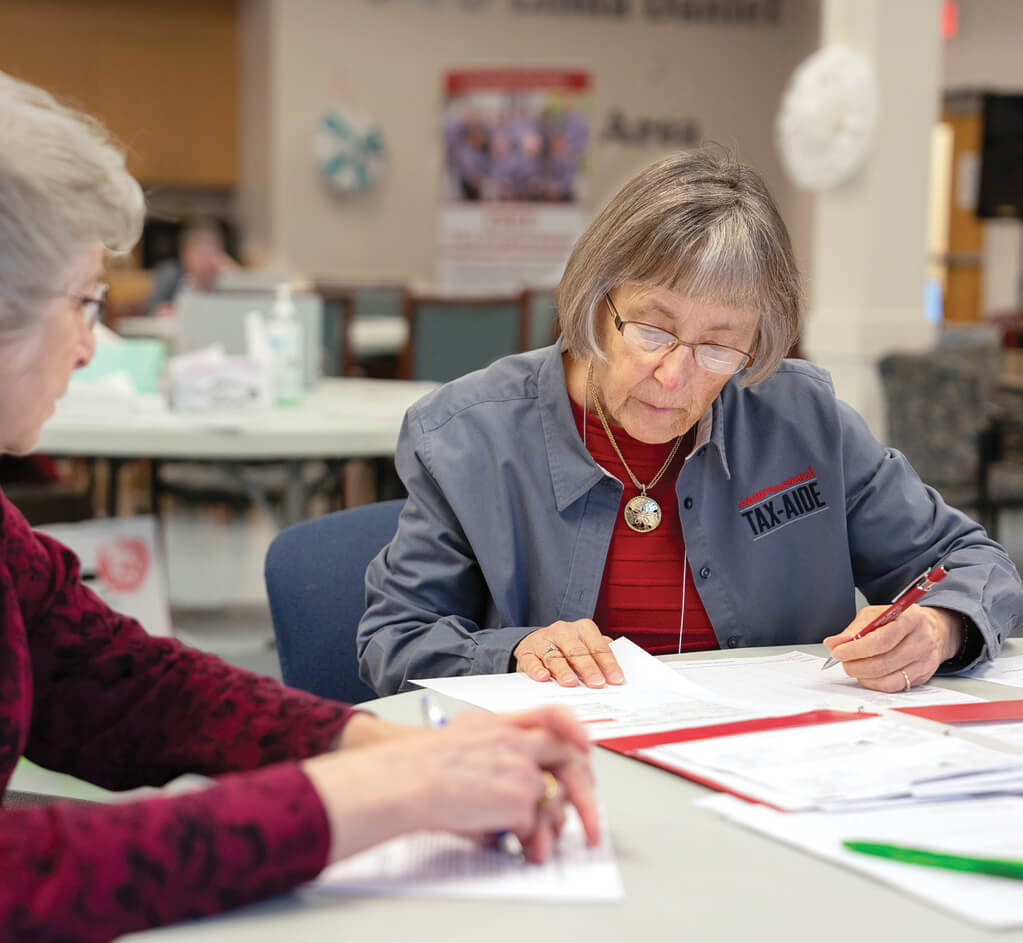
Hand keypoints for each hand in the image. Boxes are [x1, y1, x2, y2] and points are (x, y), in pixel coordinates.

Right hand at [302, 706, 598, 864]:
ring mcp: (521, 770)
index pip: (552, 714)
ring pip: (550, 800)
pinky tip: (508, 842)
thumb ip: (497, 747)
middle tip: (590, 819)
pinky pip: (533, 826)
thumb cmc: (421, 764)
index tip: (585, 747)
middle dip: (583, 792)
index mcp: (502, 723)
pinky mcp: (519, 801)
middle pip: (567, 759)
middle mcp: (517, 742)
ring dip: (548, 825)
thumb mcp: (463, 735)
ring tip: (538, 844)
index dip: (573, 729)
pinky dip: (524, 839)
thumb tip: (517, 781)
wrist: (406, 779)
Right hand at [513, 619, 623, 687]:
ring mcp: (543, 640)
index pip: (599, 647)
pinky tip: (543, 677)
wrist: (535, 644)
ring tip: (571, 683)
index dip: (608, 664)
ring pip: (555, 656)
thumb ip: (600, 656)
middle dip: (589, 668)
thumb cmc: (567, 649)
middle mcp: (563, 631)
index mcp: (584, 629)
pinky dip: (536, 669)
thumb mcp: (586, 646)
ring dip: (563, 670)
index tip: (616, 680)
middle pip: (578, 651)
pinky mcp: (527, 652)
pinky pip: (531, 661)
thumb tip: (617, 676)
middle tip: (597, 684)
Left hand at [823, 605, 963, 691]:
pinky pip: (894, 687)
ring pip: (887, 679)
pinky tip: (866, 675)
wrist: (930, 630)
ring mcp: (924, 661)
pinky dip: (874, 684)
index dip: (855, 649)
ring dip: (862, 676)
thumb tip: (834, 643)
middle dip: (855, 665)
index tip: (838, 652)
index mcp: (911, 619)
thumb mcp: (876, 615)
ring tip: (853, 667)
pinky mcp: (922, 676)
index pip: (880, 640)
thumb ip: (854, 629)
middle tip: (843, 661)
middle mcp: (921, 641)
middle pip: (883, 662)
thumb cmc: (898, 620)